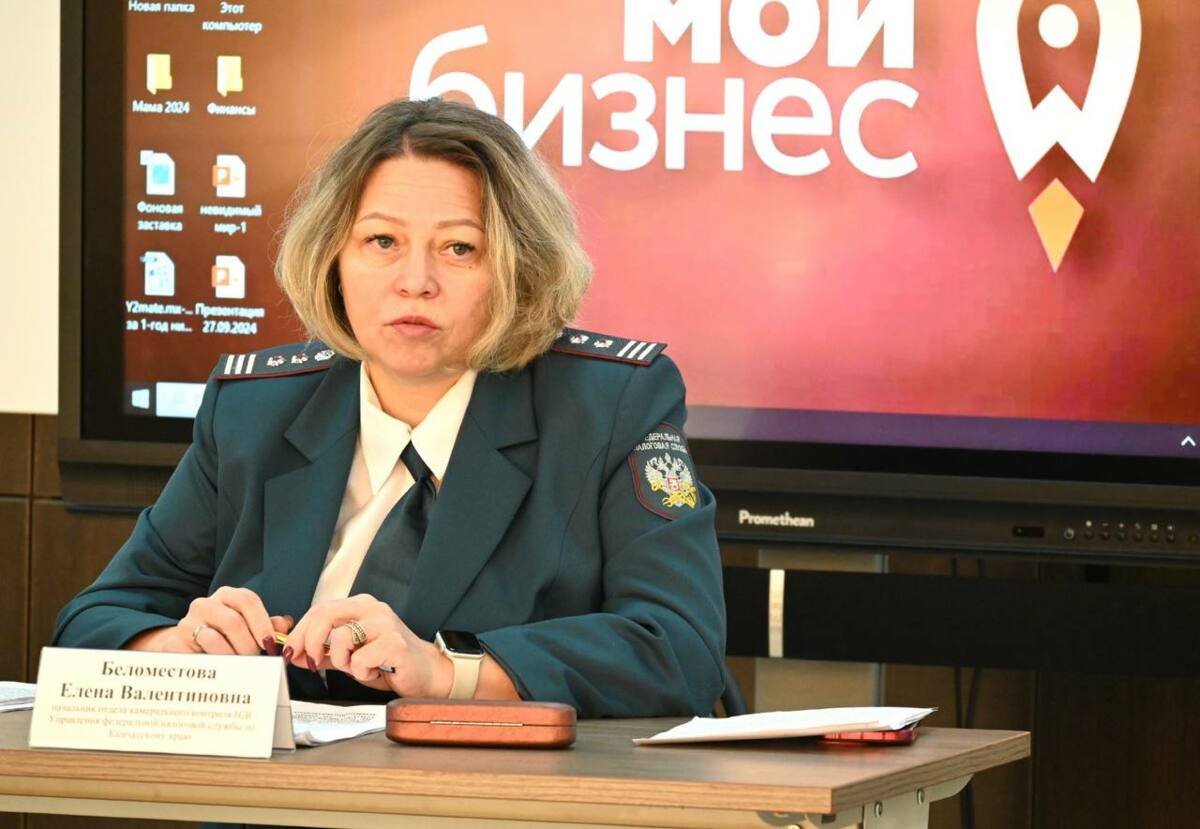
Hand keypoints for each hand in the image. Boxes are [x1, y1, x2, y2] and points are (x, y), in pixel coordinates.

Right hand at [127, 586, 292, 654]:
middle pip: (233, 622)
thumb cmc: (223, 635)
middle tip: (253, 658)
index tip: (269, 642)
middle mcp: (205, 604)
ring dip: (231, 657)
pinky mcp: (175, 643)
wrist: (184, 645)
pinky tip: (219, 669)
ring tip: (238, 666)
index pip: (247, 600)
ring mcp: (187, 623)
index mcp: (226, 595)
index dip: (262, 622)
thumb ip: (267, 625)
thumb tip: (283, 625)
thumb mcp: (246, 626)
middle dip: (248, 645)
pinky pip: (197, 656)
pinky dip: (212, 665)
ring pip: (215, 640)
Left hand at [284, 594, 451, 697]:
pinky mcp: (395, 644)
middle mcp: (373, 609)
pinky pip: (360, 659)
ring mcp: (385, 625)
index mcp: (360, 606)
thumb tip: (296, 654)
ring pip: (341, 638)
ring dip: (340, 661)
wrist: (427, 673)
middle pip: (325, 615)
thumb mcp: (351, 655)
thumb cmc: (389, 663)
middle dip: (311, 642)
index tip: (292, 652)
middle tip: (311, 662)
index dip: (300, 632)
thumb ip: (326, 652)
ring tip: (355, 668)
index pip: (319, 610)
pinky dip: (360, 672)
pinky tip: (374, 671)